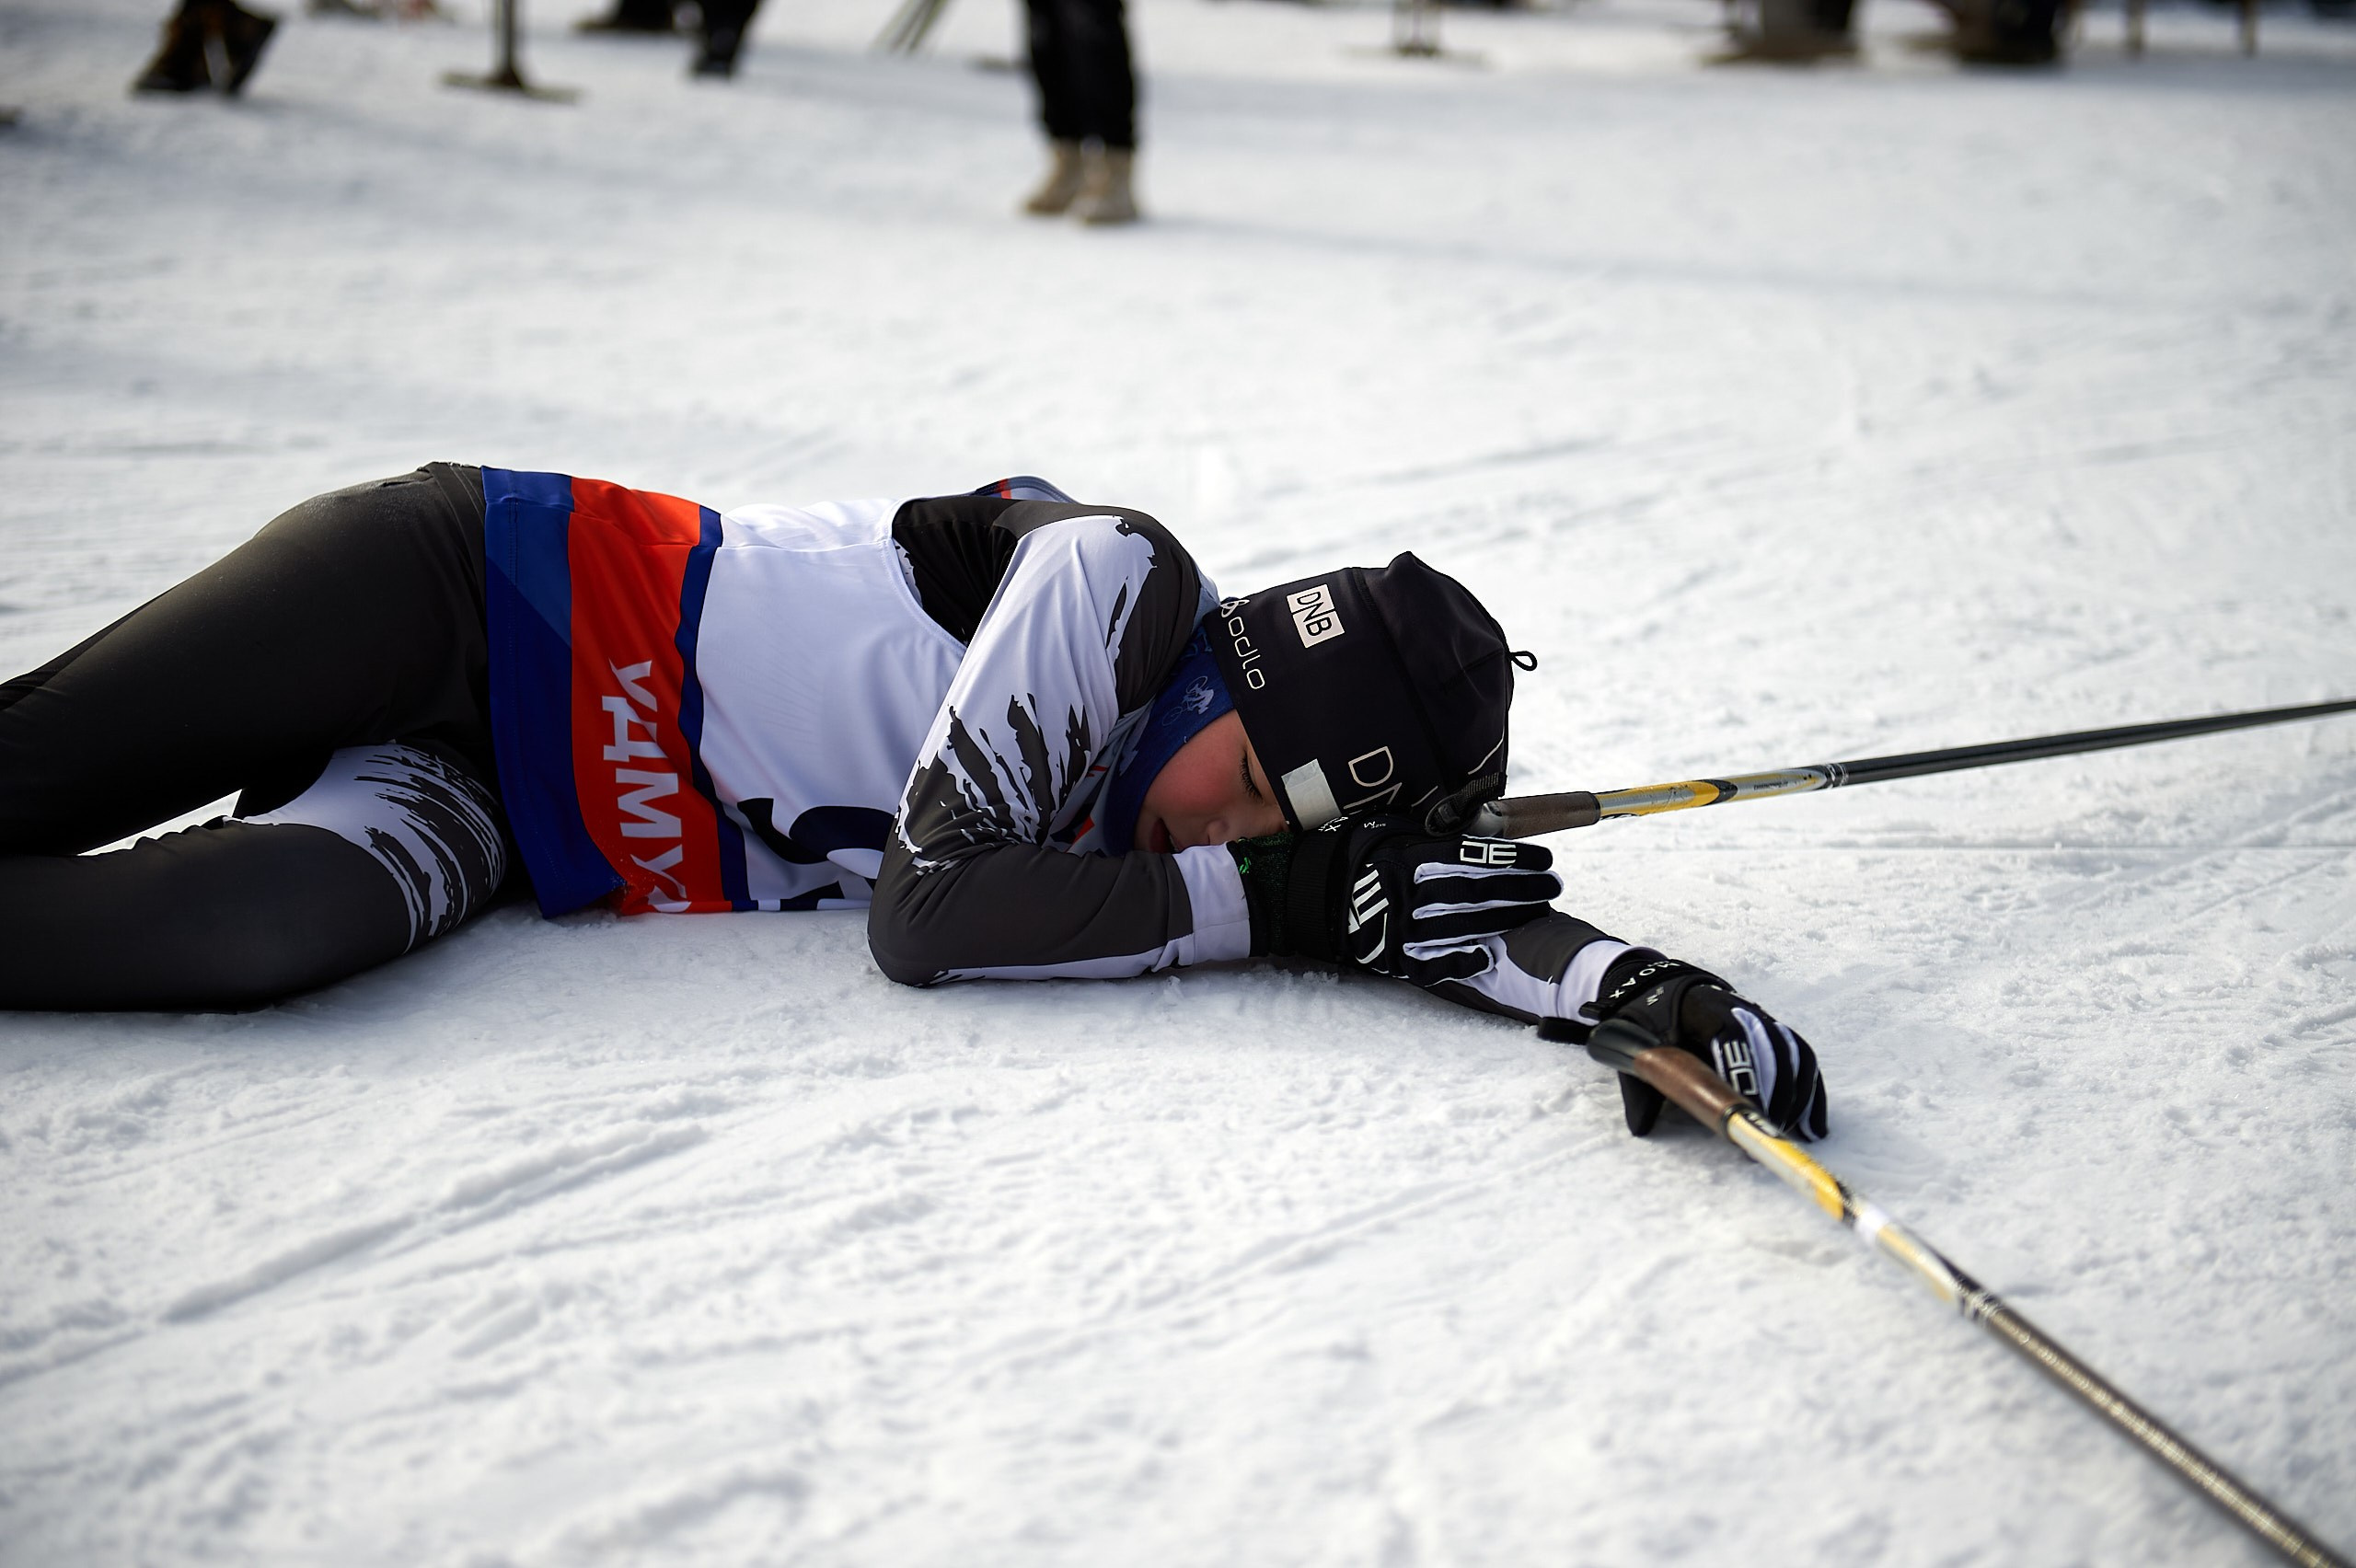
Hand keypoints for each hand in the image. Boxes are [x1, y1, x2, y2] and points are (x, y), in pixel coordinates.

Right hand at [1237, 814, 1559, 987]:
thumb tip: (1481, 827)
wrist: (1306, 894)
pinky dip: (1462, 961)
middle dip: (1521, 889)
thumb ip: (1432, 832)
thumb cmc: (1355, 854)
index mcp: (1407, 856)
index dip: (1513, 860)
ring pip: (1463, 925)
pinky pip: (1432, 964)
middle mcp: (1405, 891)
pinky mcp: (1390, 956)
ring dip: (1505, 920)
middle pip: (1476, 891)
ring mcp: (1398, 927)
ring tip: (1536, 913)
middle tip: (1553, 887)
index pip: (1472, 857)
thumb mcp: (1391, 830)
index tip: (1545, 860)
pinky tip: (1490, 955)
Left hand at [1587, 950, 1829, 1141]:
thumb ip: (1640, 1080)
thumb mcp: (1635, 1038)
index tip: (1745, 1108)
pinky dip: (1810, 1094)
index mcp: (1703, 1005)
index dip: (1744, 1071)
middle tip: (1766, 1128)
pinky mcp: (1773, 1035)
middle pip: (1772, 1046)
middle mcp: (1740, 1008)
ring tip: (1787, 1131)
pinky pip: (1801, 1060)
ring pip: (1793, 1054)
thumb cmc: (1648, 1017)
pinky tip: (1812, 1127)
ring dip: (1796, 1095)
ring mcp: (1761, 1020)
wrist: (1667, 987)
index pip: (1733, 1034)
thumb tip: (1641, 1125)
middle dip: (1775, 1092)